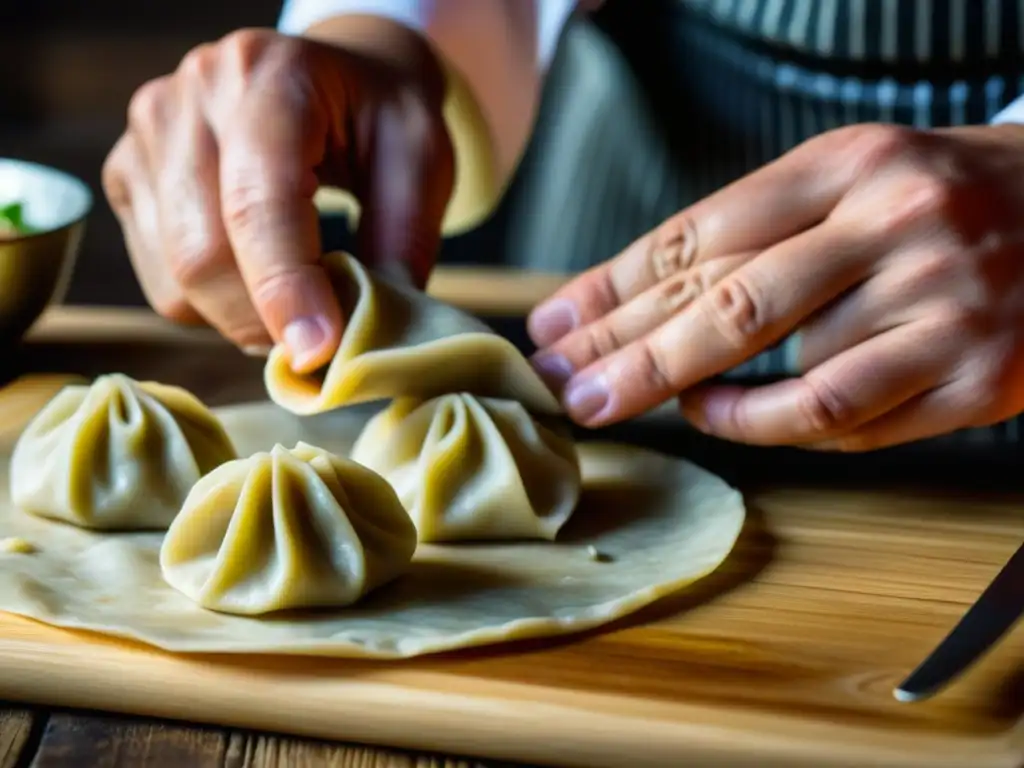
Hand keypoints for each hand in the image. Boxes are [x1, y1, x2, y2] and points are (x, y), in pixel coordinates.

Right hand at [103, 25, 453, 372]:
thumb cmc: (379, 118)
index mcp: (268, 76)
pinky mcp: (128, 175)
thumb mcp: (423, 160)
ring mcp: (148, 135)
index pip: (257, 201)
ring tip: (297, 298)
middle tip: (323, 340)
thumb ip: (403, 239)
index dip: (286, 288)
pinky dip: (213, 307)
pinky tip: (255, 277)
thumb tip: (366, 333)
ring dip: (241, 320)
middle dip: (266, 321)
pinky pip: (161, 282)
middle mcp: (189, 97)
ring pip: (176, 280)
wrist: (330, 77)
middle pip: (202, 253)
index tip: (320, 352)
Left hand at [527, 123, 1023, 449]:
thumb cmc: (944, 201)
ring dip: (690, 390)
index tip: (557, 323)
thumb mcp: (854, 181)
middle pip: (729, 300)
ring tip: (625, 399)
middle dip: (629, 351)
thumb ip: (758, 231)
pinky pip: (842, 416)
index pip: (703, 233)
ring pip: (782, 364)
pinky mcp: (973, 376)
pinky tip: (719, 418)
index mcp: (850, 165)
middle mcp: (896, 224)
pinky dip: (764, 425)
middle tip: (564, 385)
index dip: (616, 285)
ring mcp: (940, 302)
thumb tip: (637, 295)